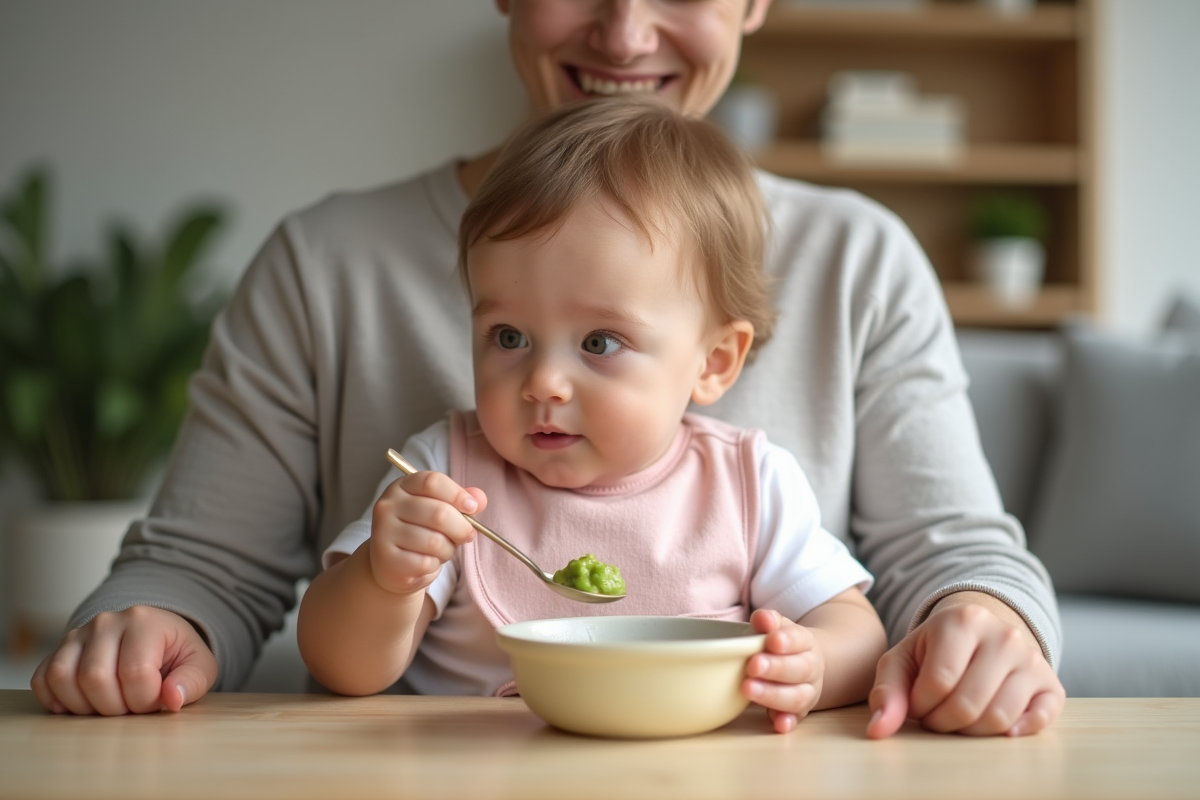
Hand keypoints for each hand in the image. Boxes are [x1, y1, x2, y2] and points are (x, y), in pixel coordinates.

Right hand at [30, 605, 217, 715]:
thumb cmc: (176, 653)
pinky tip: (81, 705)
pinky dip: (56, 700)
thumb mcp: (199, 665)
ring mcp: (78, 634)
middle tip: (131, 706)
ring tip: (109, 705)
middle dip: (114, 707)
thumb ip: (192, 682)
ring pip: (62, 678)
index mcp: (144, 621)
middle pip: (94, 678)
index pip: (135, 673)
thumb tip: (172, 700)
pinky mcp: (60, 650)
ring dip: (84, 706)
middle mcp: (107, 622)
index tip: (156, 700)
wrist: (154, 635)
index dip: (145, 700)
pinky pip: (43, 679)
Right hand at [368, 470, 485, 594]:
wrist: (392, 564)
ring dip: (449, 550)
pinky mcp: (386, 559)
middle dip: (461, 528)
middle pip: (438, 513)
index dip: (457, 494)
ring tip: (444, 550)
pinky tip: (428, 562)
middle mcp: (388, 506)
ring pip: (434, 542)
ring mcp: (383, 532)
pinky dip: (435, 565)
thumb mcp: (440, 509)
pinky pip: (425, 563)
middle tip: (467, 536)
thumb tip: (479, 499)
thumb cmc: (422, 531)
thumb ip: (461, 500)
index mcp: (402, 487)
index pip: (432, 482)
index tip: (472, 508)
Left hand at [741, 608, 822, 733]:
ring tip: (748, 689)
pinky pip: (796, 719)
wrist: (803, 662)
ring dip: (773, 695)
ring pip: (797, 696)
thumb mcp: (776, 627)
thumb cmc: (781, 643)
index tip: (771, 641)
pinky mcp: (799, 712)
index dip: (787, 641)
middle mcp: (812, 668)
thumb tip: (761, 619)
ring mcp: (807, 692)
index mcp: (806, 642)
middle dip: (776, 668)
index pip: (801, 639)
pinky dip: (787, 722)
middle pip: (800, 669)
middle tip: (753, 666)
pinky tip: (777, 723)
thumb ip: (767, 621)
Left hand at [866, 592, 1064, 737]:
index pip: (939, 683)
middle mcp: (1004, 635)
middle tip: (936, 717)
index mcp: (963, 620)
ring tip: (957, 718)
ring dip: (971, 732)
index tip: (917, 704)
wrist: (977, 634)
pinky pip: (1041, 719)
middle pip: (969, 704)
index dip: (921, 706)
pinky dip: (1018, 731)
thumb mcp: (902, 660)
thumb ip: (886, 691)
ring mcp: (1032, 659)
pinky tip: (998, 728)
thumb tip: (878, 730)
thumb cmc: (933, 651)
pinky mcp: (1051, 684)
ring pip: (1000, 717)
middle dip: (943, 722)